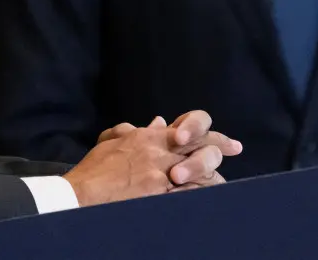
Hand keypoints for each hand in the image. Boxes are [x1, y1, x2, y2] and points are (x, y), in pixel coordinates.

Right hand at [66, 110, 240, 204]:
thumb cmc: (94, 169)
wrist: (82, 194)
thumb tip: (159, 122)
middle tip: (235, 148)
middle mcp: (160, 153)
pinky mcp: (160, 196)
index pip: (189, 127)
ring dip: (213, 174)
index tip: (229, 141)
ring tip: (223, 181)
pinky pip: (190, 193)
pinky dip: (202, 193)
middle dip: (220, 147)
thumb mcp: (112, 141)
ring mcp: (162, 176)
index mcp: (150, 138)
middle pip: (202, 145)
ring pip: (202, 170)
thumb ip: (137, 131)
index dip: (211, 133)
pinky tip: (210, 196)